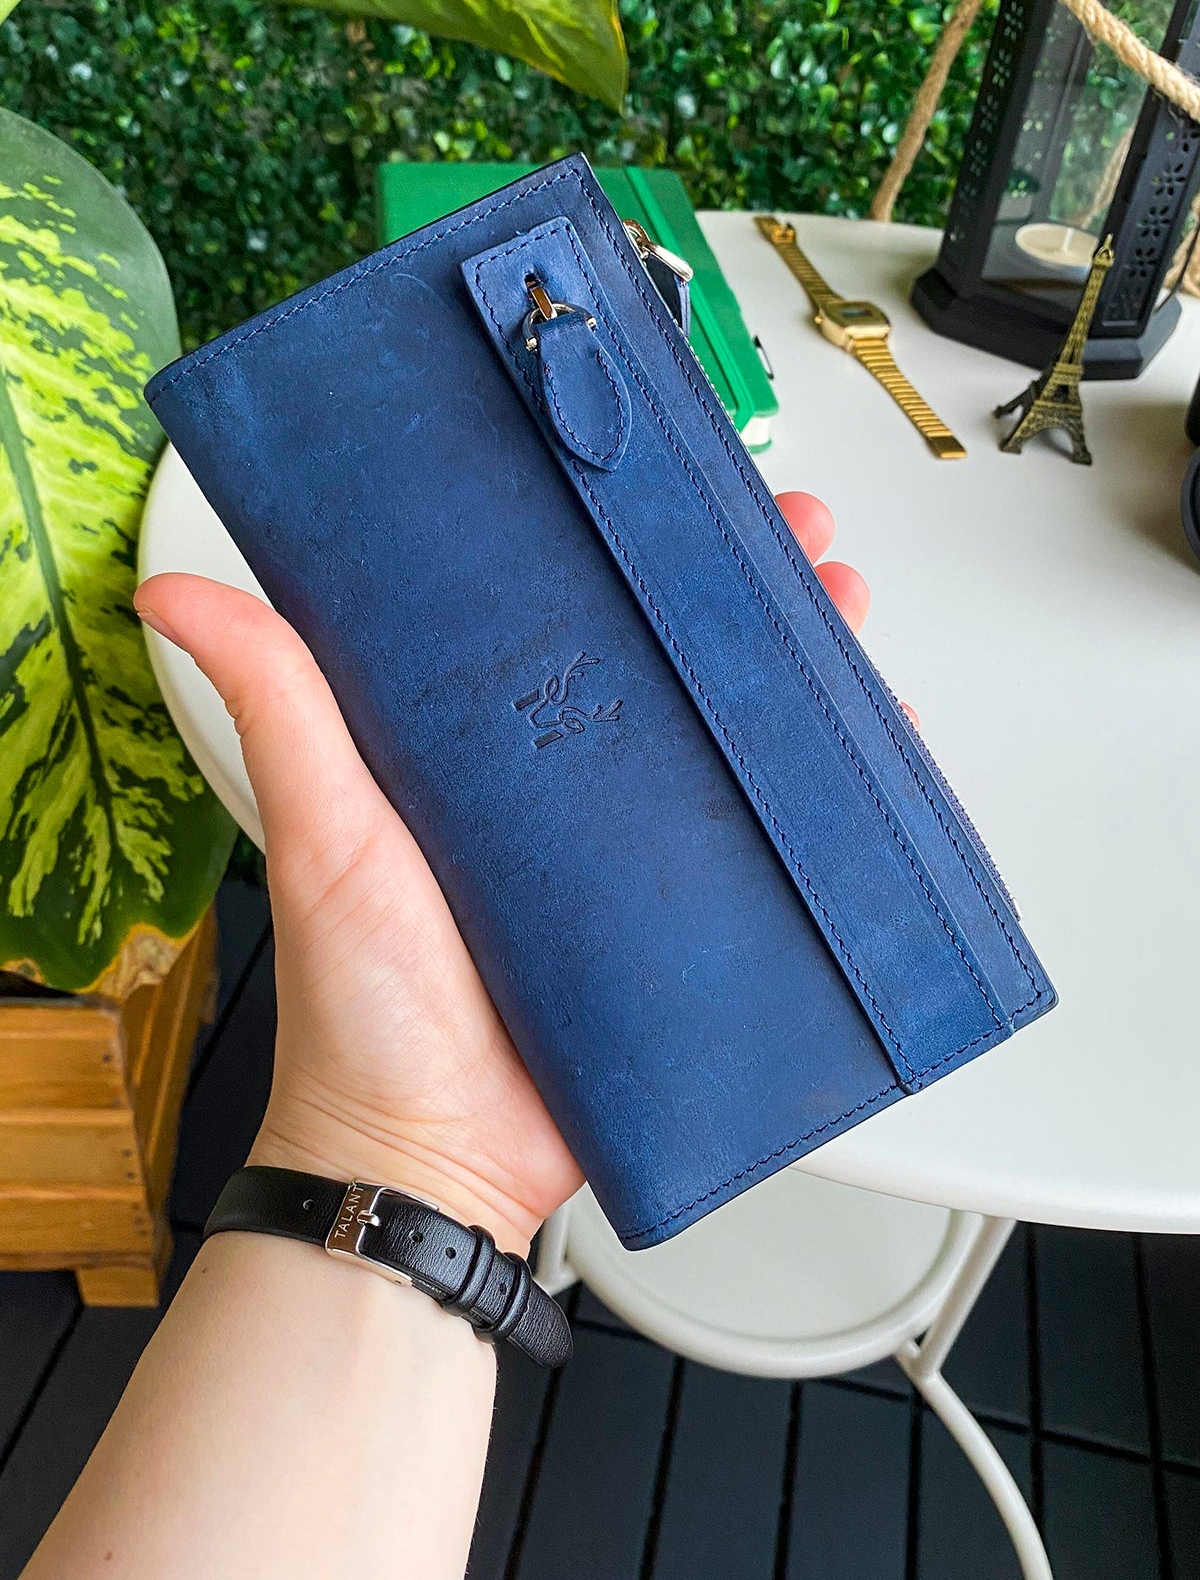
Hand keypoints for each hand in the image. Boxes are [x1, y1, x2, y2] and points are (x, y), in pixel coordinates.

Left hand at [134, 491, 869, 1256]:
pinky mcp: (686, 933)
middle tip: (800, 543)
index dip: (633, 553)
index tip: (682, 492)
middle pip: (676, 670)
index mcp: (489, 752)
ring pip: (737, 751)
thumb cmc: (363, 1007)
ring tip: (846, 622)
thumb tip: (179, 595)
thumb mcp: (324, 830)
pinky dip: (824, 811)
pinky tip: (870, 759)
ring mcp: (638, 864)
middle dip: (751, 600)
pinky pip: (772, 862)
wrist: (430, 1162)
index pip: (573, 620)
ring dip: (802, 684)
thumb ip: (277, 707)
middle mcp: (571, 796)